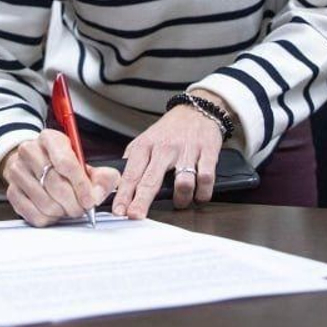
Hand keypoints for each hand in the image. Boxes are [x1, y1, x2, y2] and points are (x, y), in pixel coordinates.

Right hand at [1, 132, 119, 227]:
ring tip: (69, 208)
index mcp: (49, 138)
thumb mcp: (85, 161)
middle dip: (74, 203)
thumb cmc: (61, 162)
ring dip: (63, 212)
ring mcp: (17, 171)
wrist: (34, 162)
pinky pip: (33, 214)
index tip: (91, 200)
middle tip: (82, 208)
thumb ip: (101, 177)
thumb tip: (98, 194)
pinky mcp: (11, 191)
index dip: (81, 186)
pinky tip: (55, 211)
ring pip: (45, 202)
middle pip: (55, 185)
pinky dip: (49, 218)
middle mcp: (29, 151)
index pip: (66, 163)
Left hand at [113, 90, 228, 218]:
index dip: (123, 194)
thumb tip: (118, 188)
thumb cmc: (169, 131)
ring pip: (183, 182)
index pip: (131, 174)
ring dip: (181, 199)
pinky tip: (198, 195)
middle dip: (142, 201)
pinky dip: (202, 193)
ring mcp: (187, 150)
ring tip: (180, 202)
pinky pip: (205, 178)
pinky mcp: (207, 151)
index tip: (119, 210)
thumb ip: (132, 162)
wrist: (197, 110)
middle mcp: (164, 148)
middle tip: (136, 216)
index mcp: (145, 145)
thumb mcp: (145, 141)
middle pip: (151, 180)